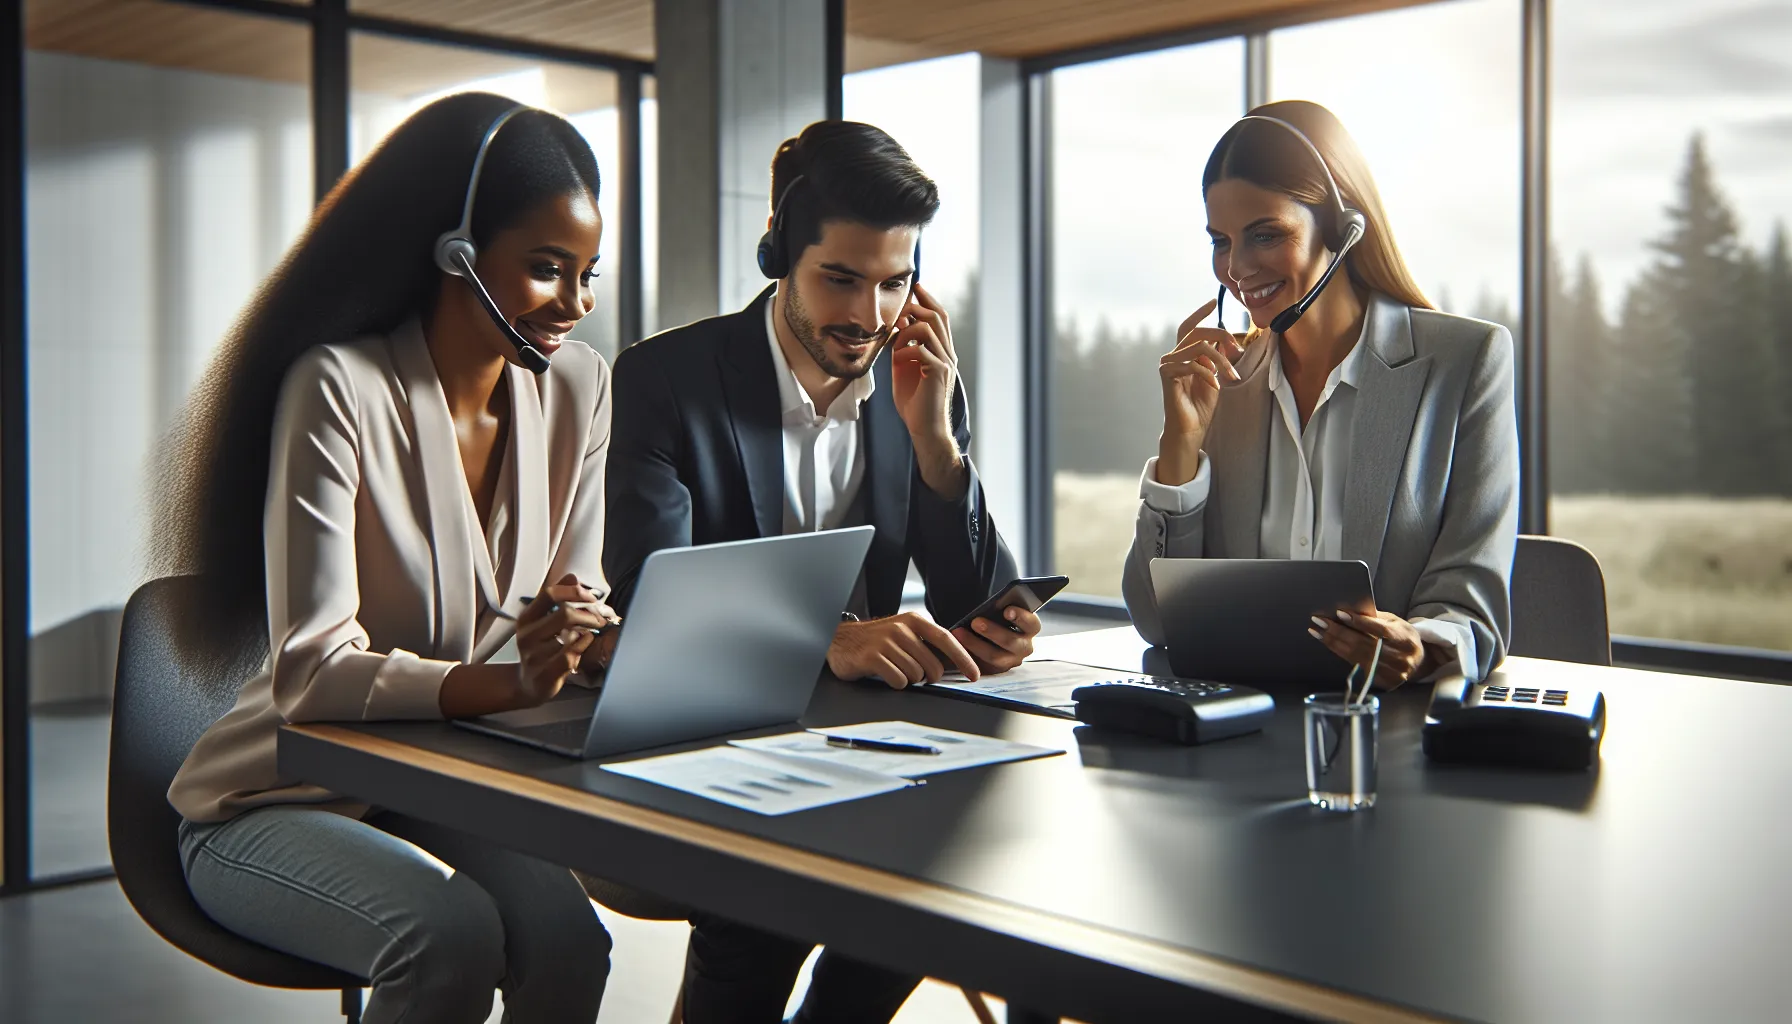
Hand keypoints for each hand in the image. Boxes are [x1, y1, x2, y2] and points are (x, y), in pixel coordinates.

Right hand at [514, 574, 609, 705]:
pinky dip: (584, 645)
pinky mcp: (545, 674)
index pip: (549, 594)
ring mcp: (534, 656)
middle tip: (600, 618)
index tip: (590, 597)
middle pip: (565, 614)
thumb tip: (572, 576)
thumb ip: (557, 598)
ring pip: (571, 636)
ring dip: (588, 632)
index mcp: (526, 619)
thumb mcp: (543, 622)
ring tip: (591, 632)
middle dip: (589, 614)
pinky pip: (572, 654)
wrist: (528, 684)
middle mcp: (527, 636)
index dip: (573, 592)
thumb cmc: (541, 649)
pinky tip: (585, 643)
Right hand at [827, 611, 980, 689]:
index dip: (963, 658)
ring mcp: (886, 642)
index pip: (945, 639)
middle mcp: (901, 628)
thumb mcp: (902, 634)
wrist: (840, 641)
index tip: (974, 674)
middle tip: (917, 675)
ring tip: (894, 669)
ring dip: (908, 678)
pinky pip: (898, 680)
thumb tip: (954, 663)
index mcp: (913, 621)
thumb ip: (925, 643)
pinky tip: (885, 673)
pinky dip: (895, 682)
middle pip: (932, 664)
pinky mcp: (872, 657)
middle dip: (929, 677)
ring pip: (915, 674)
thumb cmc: (876, 641)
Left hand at [890, 282, 958, 448]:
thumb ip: (902, 348)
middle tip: (897, 311)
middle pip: (938, 316)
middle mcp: (947, 354)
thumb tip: (896, 325)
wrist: (924, 428)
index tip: (915, 287)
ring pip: (930, 328)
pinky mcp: (938, 373)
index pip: (940, 317)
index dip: (928, 299)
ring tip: (895, 343)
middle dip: (916, 307)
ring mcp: (945, 363)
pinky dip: (905, 350)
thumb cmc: (914, 402)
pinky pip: (921, 350)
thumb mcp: (904, 369)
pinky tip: (898, 360)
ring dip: (907, 331)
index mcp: (942, 351)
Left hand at [950, 605, 1040, 674]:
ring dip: (975, 644)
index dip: (1021, 617)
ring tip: (959, 633)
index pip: (1031, 623)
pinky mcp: (996, 670)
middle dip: (992, 631)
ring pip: (995, 657)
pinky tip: (955, 645)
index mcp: (1030, 628)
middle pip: (1011, 641)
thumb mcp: (1001, 609)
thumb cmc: (995, 615)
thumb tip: (991, 605)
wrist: (984, 632)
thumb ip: (1000, 607)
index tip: (1006, 611)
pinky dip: (968, 655)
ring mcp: (1011, 660)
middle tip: (975, 622)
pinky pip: (982, 666)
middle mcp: (1024, 646)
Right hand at [1156, 298, 1244, 486]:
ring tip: (1232, 376)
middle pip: (1197, 332)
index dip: (1200, 313)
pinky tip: (1216, 385)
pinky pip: (1193, 364)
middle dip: (1221, 336)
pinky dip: (1209, 374)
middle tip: (1238, 350)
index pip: (1189, 327)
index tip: (1212, 301)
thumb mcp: (1215, 375)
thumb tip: (1224, 336)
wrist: (1191, 428)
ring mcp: (1168, 364)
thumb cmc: (1201, 405)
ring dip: (1221, 360)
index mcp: (1184, 354)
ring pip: (1199, 347)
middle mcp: (1173, 356)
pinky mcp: (1167, 375)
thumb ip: (1216, 355)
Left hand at [1307, 607, 1433, 689]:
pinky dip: (1341, 654)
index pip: (1379, 630)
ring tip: (1317, 632)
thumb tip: (1351, 610)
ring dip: (1334, 643)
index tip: (1339, 614)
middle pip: (1363, 645)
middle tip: (1319, 622)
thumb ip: (1376, 617)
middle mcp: (1400, 658)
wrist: (1418, 660)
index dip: (1359, 622)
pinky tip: (1329, 644)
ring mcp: (1393, 673)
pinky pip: (1357, 667)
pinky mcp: (1385, 683)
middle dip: (1338, 632)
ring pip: (1357, 657)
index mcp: (1405, 639)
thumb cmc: (1401, 636)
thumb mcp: (1395, 622)